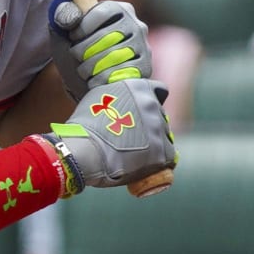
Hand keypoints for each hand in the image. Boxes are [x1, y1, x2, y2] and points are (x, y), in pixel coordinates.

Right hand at [36, 78, 176, 193]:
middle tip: (132, 138)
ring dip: (154, 142)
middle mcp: (152, 104)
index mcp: (138, 87)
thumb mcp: (99, 97)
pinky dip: (158, 161)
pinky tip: (145, 165)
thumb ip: (118, 95)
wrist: (85, 150)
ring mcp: (159, 128)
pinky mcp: (163, 152)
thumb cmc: (84, 126)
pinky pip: (168, 156)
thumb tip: (123, 101)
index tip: (143, 114)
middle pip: (160, 115)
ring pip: (164, 136)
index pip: (159, 91)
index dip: (151, 102)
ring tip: (134, 153)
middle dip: (149, 125)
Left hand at [49, 0, 151, 95]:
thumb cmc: (78, 54)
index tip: (72, 37)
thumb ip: (64, 17)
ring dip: (90, 67)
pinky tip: (94, 81)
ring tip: (83, 71)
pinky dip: (102, 79)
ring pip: (113, 56)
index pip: (100, 12)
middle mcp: (136, 24)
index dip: (81, 27)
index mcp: (118, 9)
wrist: (91, 86)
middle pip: (106, 36)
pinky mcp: (145, 67)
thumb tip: (71, 14)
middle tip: (76, 57)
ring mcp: (143, 46)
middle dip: (83, 50)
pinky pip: (121, 73)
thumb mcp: (65, 34)